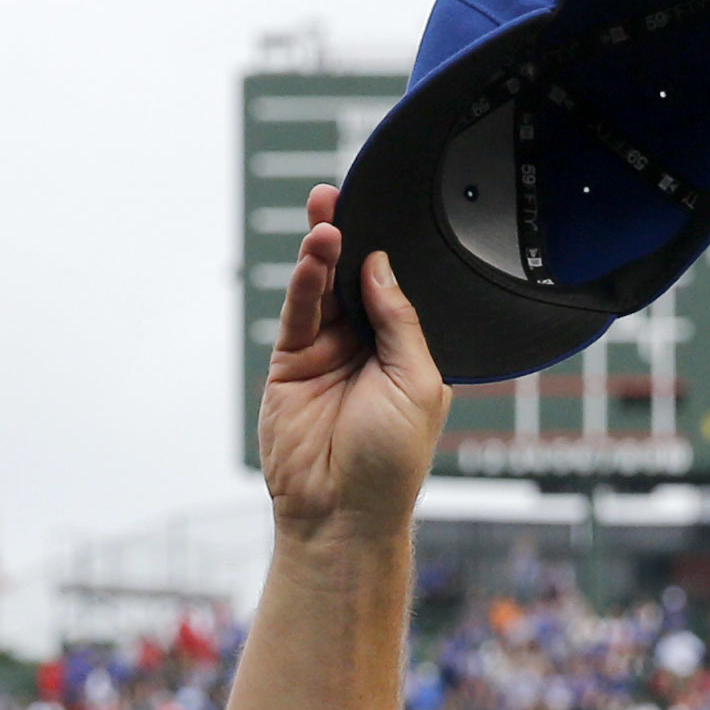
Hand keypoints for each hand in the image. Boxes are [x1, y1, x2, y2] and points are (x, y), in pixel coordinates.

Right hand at [253, 190, 448, 547]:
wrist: (342, 513)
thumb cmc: (391, 462)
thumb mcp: (418, 382)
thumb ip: (400, 320)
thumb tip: (380, 265)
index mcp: (408, 351)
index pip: (395, 288)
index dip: (387, 252)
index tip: (383, 212)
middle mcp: (368, 347)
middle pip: (355, 278)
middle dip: (350, 238)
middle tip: (341, 197)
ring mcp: (328, 354)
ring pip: (325, 289)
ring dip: (325, 253)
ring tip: (327, 222)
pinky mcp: (292, 365)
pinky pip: (299, 315)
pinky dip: (305, 284)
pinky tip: (316, 257)